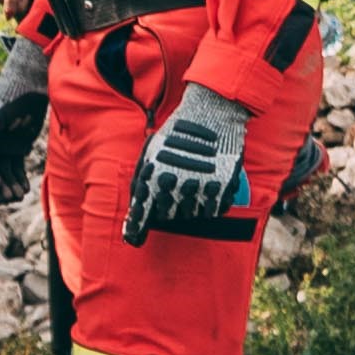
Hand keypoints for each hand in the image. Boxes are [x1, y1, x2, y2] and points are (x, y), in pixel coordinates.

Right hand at [0, 34, 49, 202]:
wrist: (32, 83)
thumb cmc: (11, 95)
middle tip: (10, 198)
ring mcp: (0, 148)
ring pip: (1, 174)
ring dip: (9, 186)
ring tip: (19, 196)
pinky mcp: (15, 149)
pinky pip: (14, 169)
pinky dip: (18, 180)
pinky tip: (25, 190)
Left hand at [122, 83, 252, 246]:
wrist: (210, 114)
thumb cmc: (176, 132)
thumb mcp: (150, 152)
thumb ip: (142, 179)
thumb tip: (137, 203)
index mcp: (153, 178)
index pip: (142, 215)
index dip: (135, 231)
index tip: (133, 241)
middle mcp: (175, 187)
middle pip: (168, 217)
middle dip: (167, 209)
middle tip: (173, 191)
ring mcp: (200, 189)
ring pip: (191, 215)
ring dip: (189, 206)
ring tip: (191, 184)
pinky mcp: (222, 188)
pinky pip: (213, 211)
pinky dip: (210, 205)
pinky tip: (208, 189)